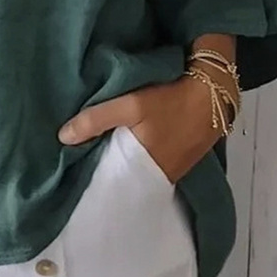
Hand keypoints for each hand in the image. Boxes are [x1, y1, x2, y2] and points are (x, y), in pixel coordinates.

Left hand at [57, 75, 223, 184]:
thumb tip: (63, 136)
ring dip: (120, 162)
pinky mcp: (179, 156)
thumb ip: (97, 119)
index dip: (94, 179)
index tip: (72, 175)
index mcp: (146, 170)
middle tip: (77, 163)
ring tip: (94, 153)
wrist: (213, 92)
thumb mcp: (131, 105)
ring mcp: (172, 167)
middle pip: (125, 177)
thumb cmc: (171, 100)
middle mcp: (160, 176)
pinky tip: (123, 143)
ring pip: (137, 169)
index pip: (113, 184)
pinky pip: (151, 161)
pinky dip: (136, 155)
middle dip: (104, 171)